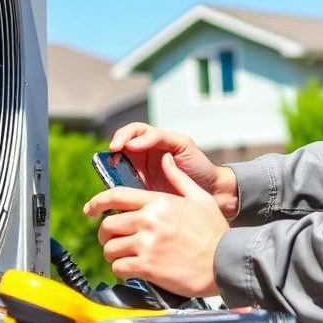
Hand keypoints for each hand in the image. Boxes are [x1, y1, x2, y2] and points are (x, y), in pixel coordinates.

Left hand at [84, 153, 227, 297]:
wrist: (225, 261)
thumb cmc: (215, 232)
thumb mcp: (200, 198)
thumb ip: (179, 178)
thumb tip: (166, 160)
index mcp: (159, 201)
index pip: (117, 196)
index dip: (97, 202)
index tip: (89, 209)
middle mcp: (149, 220)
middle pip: (108, 225)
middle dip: (105, 234)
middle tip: (112, 239)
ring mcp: (147, 244)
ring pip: (110, 248)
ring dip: (112, 253)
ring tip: (122, 256)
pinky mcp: (147, 267)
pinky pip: (119, 267)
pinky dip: (120, 270)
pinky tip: (129, 269)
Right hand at [108, 122, 238, 218]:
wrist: (211, 191)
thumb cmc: (198, 165)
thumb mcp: (183, 145)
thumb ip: (160, 138)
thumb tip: (134, 143)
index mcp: (153, 141)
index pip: (132, 132)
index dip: (123, 135)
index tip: (119, 145)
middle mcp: (143, 155)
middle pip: (120, 147)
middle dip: (113, 149)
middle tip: (112, 155)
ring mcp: (140, 173)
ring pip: (118, 167)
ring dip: (111, 167)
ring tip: (110, 171)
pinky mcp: (140, 191)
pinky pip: (124, 187)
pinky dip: (117, 187)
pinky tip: (117, 188)